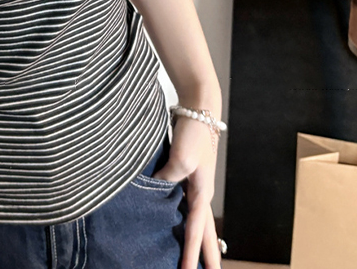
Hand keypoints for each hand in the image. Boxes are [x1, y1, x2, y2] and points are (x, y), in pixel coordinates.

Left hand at [152, 115, 221, 268]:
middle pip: (205, 233)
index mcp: (202, 193)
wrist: (198, 109)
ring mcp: (194, 183)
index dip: (191, 254)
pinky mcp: (185, 173)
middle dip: (206, 256)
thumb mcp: (181, 159)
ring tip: (196, 259)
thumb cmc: (193, 133)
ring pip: (196, 220)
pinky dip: (183, 218)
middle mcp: (200, 193)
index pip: (196, 232)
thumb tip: (155, 191)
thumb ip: (168, 179)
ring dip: (197, 240)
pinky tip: (175, 221)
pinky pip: (183, 203)